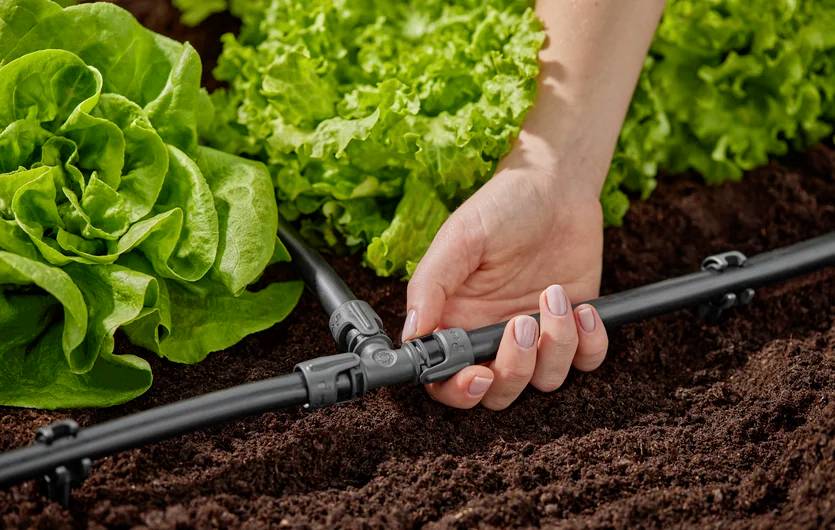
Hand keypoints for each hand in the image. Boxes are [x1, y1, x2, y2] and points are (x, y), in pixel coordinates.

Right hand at [402, 160, 608, 409]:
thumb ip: (430, 286)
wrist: (556, 184)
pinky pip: (586, 362)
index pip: (446, 379)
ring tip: (554, 296)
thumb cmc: (502, 205)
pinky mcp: (573, 327)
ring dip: (555, 346)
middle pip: (498, 392)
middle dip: (513, 371)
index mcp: (456, 320)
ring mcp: (535, 336)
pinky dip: (588, 345)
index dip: (459, 389)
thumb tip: (411, 334)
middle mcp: (492, 335)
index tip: (477, 373)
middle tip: (521, 327)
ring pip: (544, 381)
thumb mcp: (459, 237)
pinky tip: (583, 308)